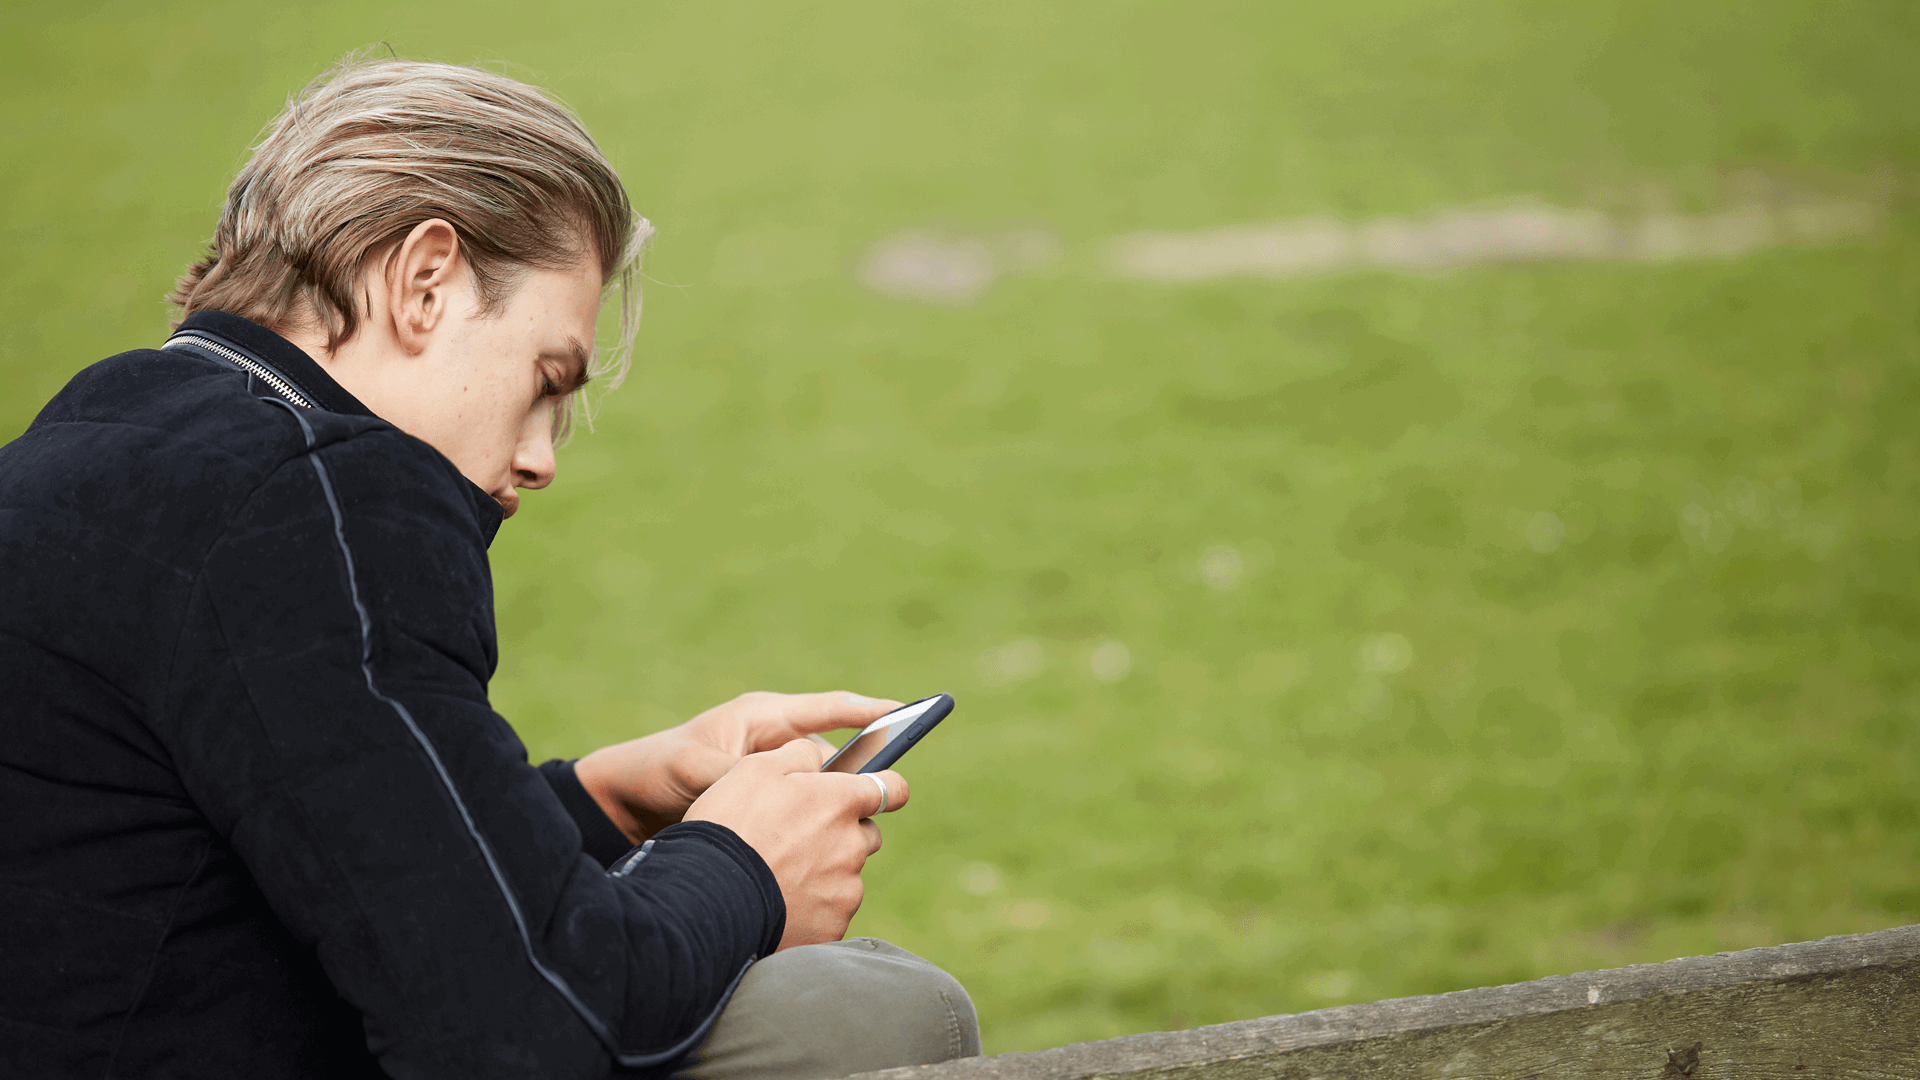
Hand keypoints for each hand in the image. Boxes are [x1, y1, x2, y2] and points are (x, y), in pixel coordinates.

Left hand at [574, 691, 902, 842]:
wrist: (623, 806)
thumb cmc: (656, 771)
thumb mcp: (695, 769)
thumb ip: (739, 777)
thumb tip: (784, 793)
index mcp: (763, 718)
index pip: (828, 709)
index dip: (869, 713)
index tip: (906, 715)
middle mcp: (775, 745)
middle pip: (836, 756)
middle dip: (864, 774)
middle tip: (892, 792)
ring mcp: (774, 778)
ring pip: (823, 791)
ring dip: (839, 808)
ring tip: (860, 830)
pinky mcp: (767, 809)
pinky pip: (805, 815)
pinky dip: (818, 830)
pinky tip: (829, 851)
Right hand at [683, 738, 908, 949]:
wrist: (709, 899)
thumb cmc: (730, 827)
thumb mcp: (755, 769)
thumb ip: (799, 755)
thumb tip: (819, 756)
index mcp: (841, 802)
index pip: (892, 788)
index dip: (885, 788)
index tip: (873, 793)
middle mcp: (853, 845)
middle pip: (866, 835)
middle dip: (843, 834)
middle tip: (799, 839)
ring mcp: (846, 889)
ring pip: (847, 875)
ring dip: (825, 872)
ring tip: (779, 875)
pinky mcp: (833, 926)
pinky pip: (831, 911)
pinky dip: (812, 907)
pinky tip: (779, 903)